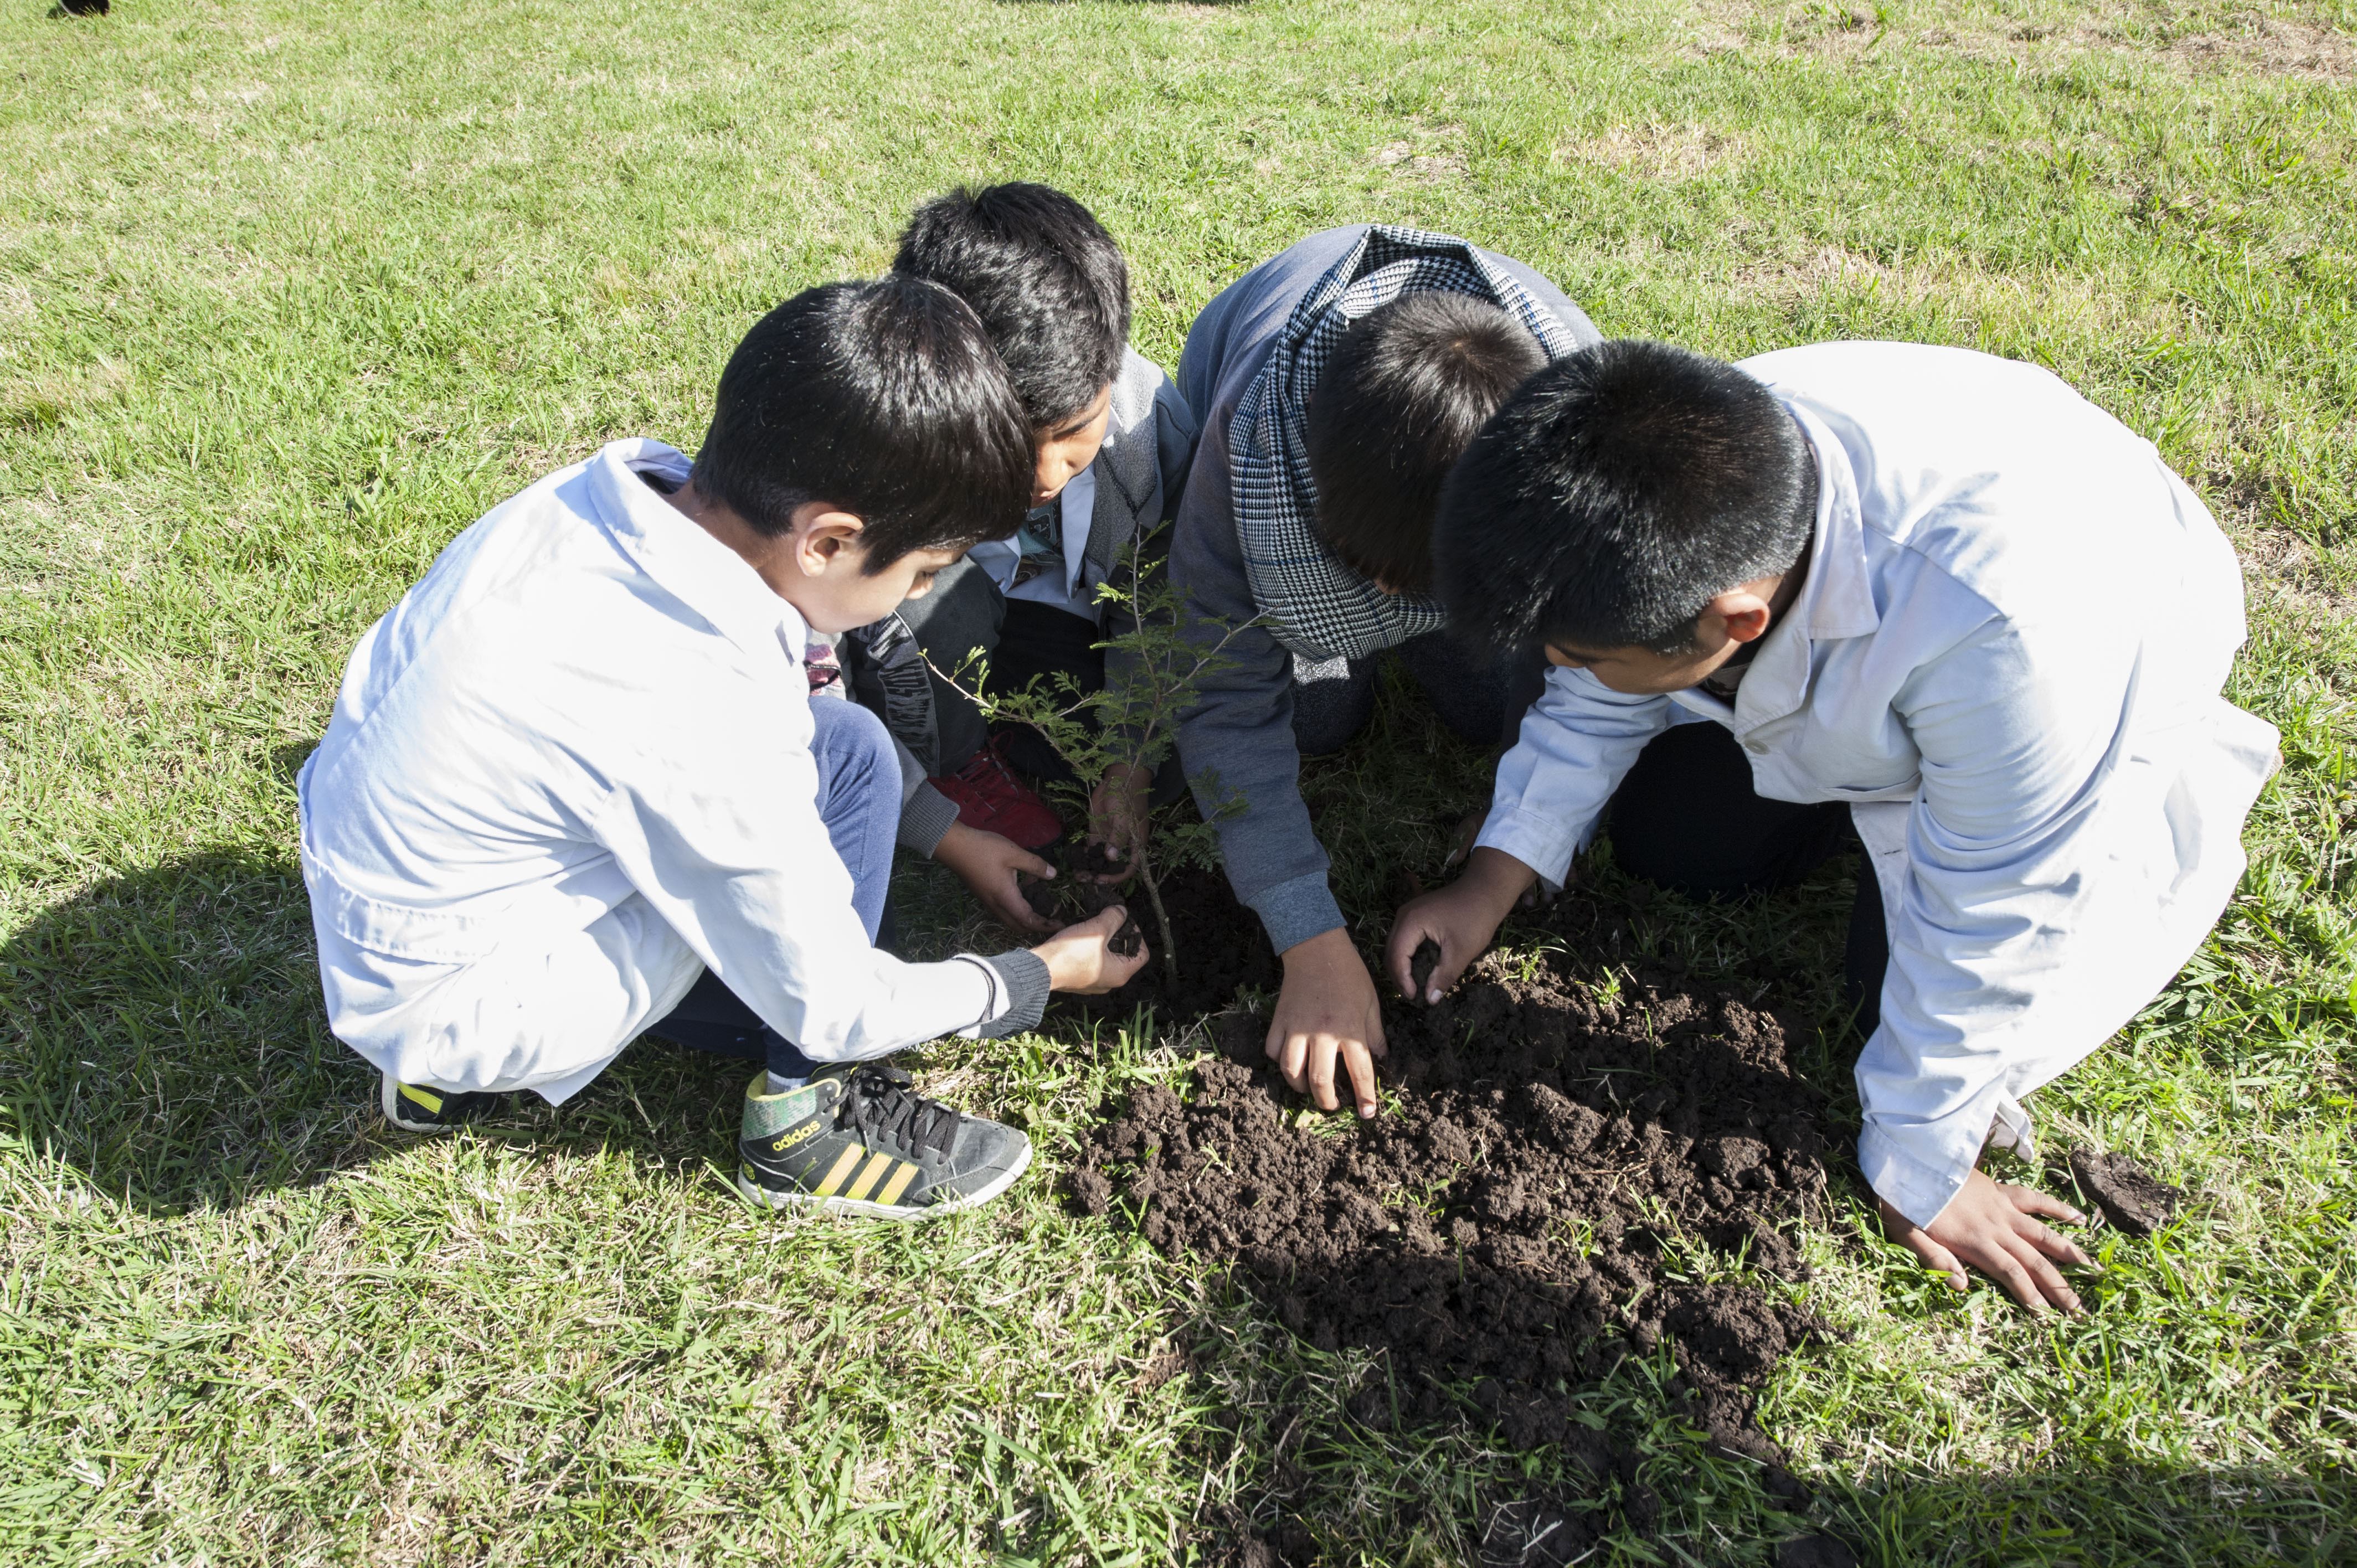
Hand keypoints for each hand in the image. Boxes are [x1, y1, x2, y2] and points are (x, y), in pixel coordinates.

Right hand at [933, 821, 1055, 935]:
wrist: (953, 846)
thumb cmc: (984, 849)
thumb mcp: (1014, 853)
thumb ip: (1035, 865)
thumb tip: (1053, 875)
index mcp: (1005, 898)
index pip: (1028, 921)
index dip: (1045, 925)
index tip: (1060, 924)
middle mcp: (996, 905)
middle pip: (1018, 926)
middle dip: (1036, 926)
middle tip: (1052, 918)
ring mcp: (988, 901)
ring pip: (1010, 918)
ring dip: (1026, 917)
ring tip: (1042, 905)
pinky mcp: (984, 894)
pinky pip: (1003, 909)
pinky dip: (1017, 907)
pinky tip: (1025, 888)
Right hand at [1031, 905, 1149, 993]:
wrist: (1040, 969)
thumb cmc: (1071, 953)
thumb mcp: (1097, 930)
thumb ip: (1113, 918)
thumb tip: (1121, 911)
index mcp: (1120, 974)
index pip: (1142, 954)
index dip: (1137, 934)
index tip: (1124, 921)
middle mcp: (1110, 982)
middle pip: (1124, 955)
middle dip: (1119, 935)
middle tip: (1109, 919)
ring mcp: (1093, 983)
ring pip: (1107, 957)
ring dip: (1104, 940)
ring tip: (1095, 925)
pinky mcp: (1079, 979)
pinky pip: (1093, 962)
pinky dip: (1092, 949)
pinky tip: (1082, 936)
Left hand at [1085, 763, 1151, 880]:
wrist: (1117, 779)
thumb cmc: (1127, 798)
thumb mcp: (1124, 818)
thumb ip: (1118, 838)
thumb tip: (1110, 858)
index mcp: (1135, 845)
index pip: (1128, 868)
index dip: (1116, 876)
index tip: (1101, 879)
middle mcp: (1122, 846)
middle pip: (1112, 867)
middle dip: (1100, 875)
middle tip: (1085, 879)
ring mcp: (1108, 840)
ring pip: (1099, 860)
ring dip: (1089, 868)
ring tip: (1077, 874)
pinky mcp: (1097, 833)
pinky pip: (1090, 849)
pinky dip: (1083, 855)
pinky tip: (1074, 860)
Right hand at [1267, 928, 1386, 1117]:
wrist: (1316, 947)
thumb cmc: (1349, 974)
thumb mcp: (1371, 1002)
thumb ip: (1375, 1033)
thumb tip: (1380, 1058)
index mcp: (1350, 1029)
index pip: (1360, 1072)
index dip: (1365, 1097)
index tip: (1368, 1113)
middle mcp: (1322, 1033)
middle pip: (1320, 1080)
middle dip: (1327, 1101)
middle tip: (1332, 1105)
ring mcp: (1297, 1028)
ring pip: (1291, 1071)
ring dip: (1299, 1086)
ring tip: (1308, 1088)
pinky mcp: (1279, 1021)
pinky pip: (1273, 1050)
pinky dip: (1280, 1061)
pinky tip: (1290, 1061)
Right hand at [1385, 847, 1537, 1002]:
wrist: (1486, 889)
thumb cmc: (1475, 918)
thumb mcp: (1461, 952)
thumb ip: (1443, 976)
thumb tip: (1430, 1000)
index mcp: (1411, 922)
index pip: (1396, 957)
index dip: (1403, 980)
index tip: (1416, 998)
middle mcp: (1403, 916)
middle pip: (1390, 951)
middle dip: (1399, 976)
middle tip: (1413, 995)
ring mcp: (1407, 913)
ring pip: (1395, 945)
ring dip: (1401, 967)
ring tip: (1414, 985)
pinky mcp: (1415, 914)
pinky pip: (1403, 939)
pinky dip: (1407, 956)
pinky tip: (1418, 968)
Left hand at [1879, 1168, 2094, 1313]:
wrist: (1908, 1156)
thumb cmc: (1901, 1198)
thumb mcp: (1906, 1233)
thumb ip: (1934, 1260)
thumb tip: (1962, 1286)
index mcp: (1975, 1242)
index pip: (2012, 1275)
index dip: (2032, 1296)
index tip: (2050, 1317)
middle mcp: (1996, 1227)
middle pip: (2034, 1260)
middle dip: (2058, 1286)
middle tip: (2080, 1309)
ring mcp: (2002, 1208)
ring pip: (2044, 1233)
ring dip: (2069, 1252)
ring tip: (2093, 1269)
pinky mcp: (2000, 1191)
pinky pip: (2035, 1199)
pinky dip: (2057, 1208)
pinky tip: (2078, 1218)